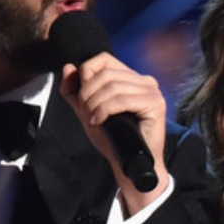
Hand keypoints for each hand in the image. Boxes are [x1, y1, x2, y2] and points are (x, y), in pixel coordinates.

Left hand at [59, 53, 169, 212]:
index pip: (104, 59)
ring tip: (93, 119)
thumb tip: (68, 67)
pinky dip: (105, 110)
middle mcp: (144, 80)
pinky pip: (122, 100)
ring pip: (112, 86)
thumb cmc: (113, 139)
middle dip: (88, 94)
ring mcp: (151, 91)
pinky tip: (100, 121)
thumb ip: (75, 91)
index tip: (81, 97)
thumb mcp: (87, 111)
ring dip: (95, 104)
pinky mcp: (155, 104)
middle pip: (106, 73)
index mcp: (131, 78)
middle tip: (85, 113)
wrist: (129, 164)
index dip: (86, 73)